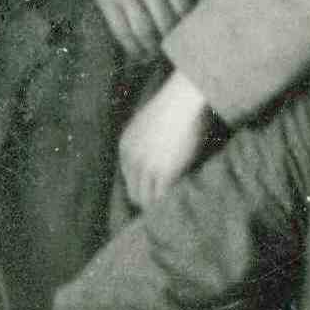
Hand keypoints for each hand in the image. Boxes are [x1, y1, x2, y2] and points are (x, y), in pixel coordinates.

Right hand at [66, 0, 191, 62]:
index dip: (188, 19)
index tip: (193, 30)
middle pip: (165, 17)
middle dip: (172, 37)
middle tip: (178, 49)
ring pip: (143, 27)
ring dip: (152, 46)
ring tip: (158, 55)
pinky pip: (119, 28)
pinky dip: (130, 45)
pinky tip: (137, 53)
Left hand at [117, 73, 215, 212]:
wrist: (184, 98)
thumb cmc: (175, 106)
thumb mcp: (149, 124)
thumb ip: (146, 143)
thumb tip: (158, 157)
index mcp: (125, 147)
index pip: (128, 179)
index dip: (142, 189)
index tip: (155, 195)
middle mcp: (131, 159)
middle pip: (134, 193)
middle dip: (149, 201)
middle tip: (165, 209)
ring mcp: (146, 167)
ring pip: (147, 200)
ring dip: (159, 206)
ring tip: (173, 211)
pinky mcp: (164, 172)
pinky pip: (163, 198)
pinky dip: (170, 203)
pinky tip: (180, 204)